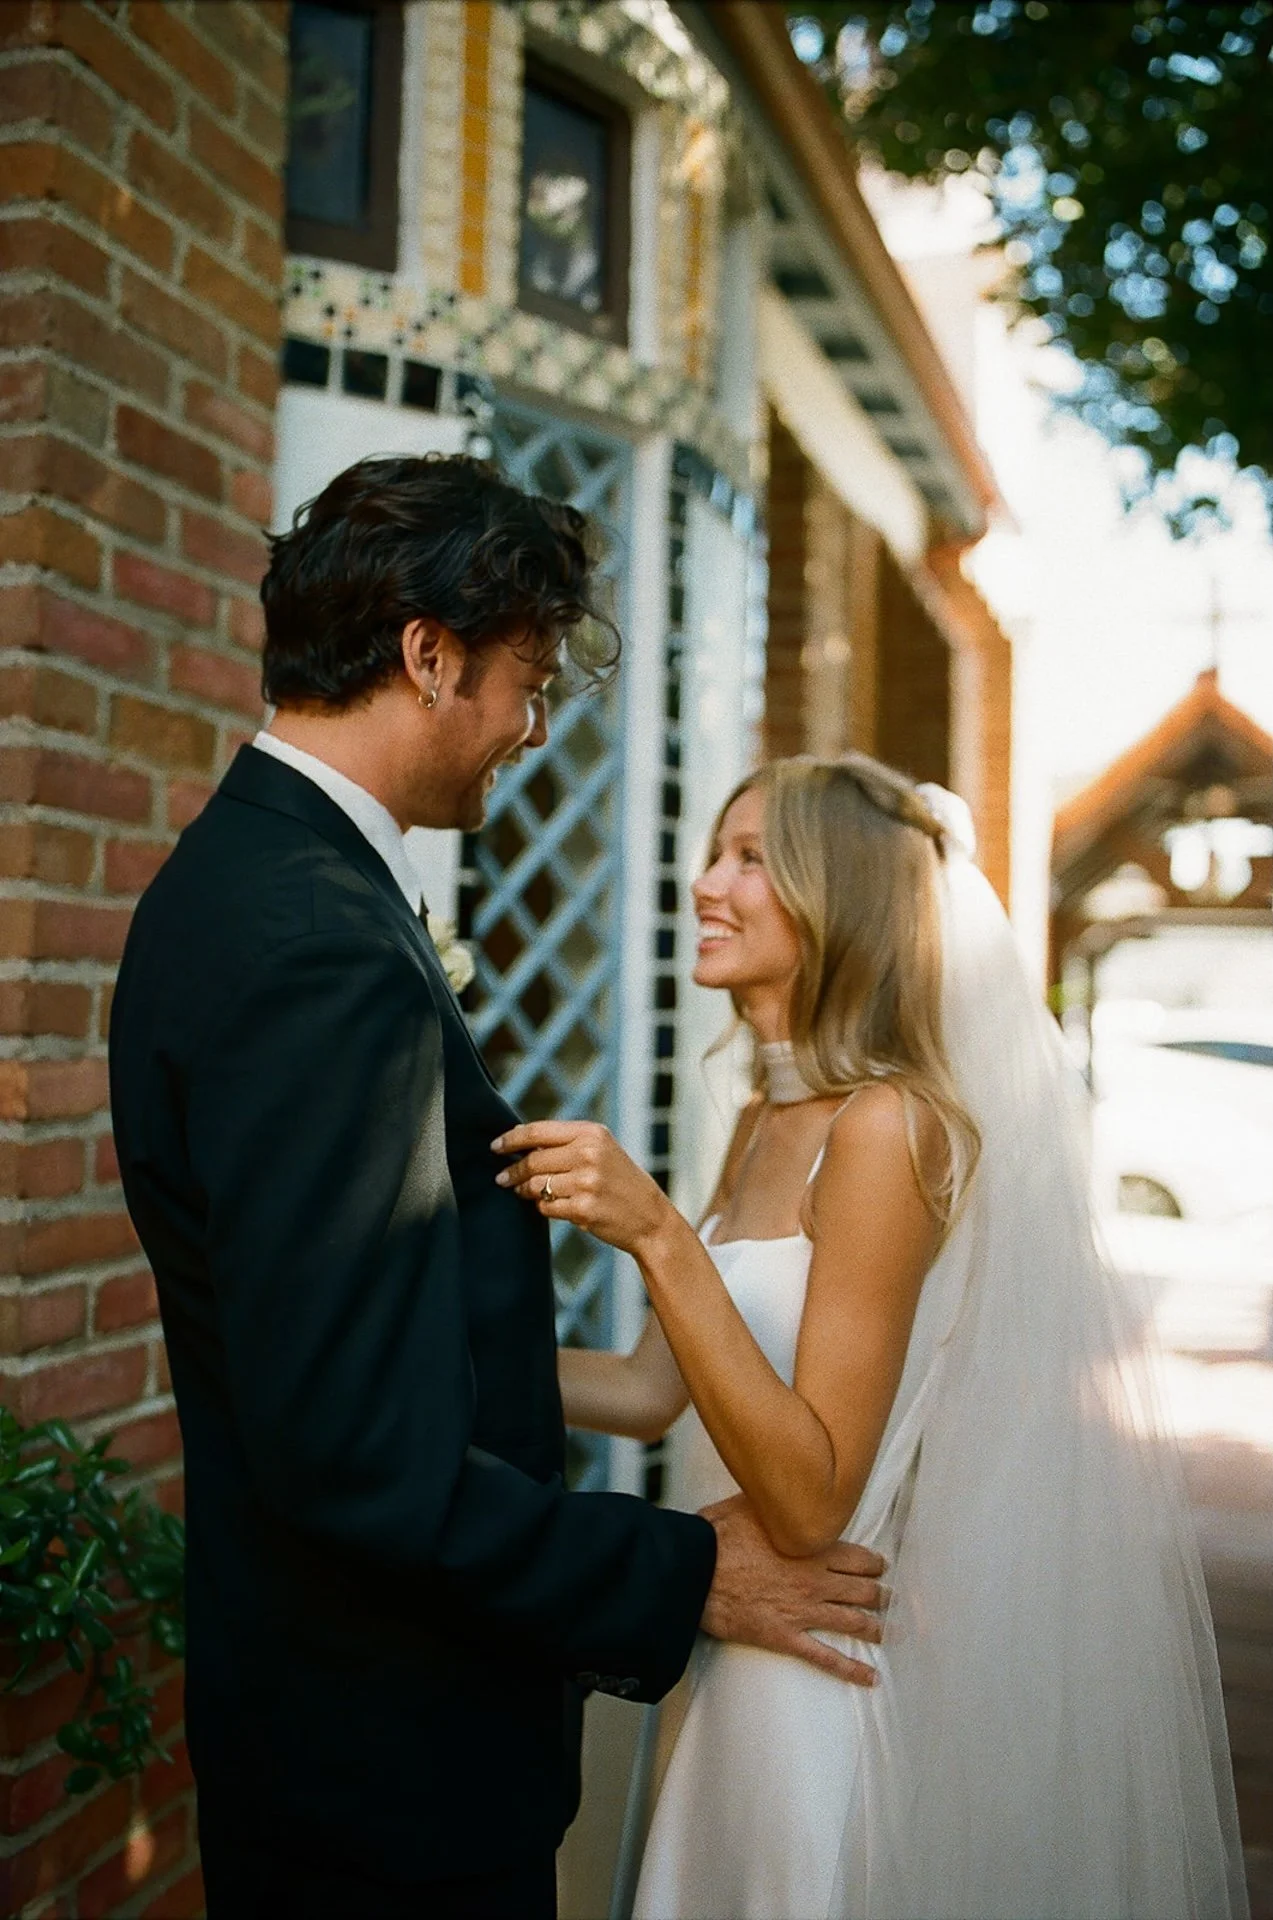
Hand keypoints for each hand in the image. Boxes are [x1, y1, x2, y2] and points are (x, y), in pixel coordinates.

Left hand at [491, 1120, 677, 1257]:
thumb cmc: (620, 1183)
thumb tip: (519, 1140)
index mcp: (592, 1133)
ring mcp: (587, 1182)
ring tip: (523, 1193)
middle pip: (533, 1160)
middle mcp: (589, 1154)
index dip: (512, 1139)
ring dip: (525, 1191)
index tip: (495, 1146)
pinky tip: (551, 1206)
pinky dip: (543, 1208)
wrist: (650, 1218)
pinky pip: (547, 1207)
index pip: (538, 1131)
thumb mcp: (601, 1151)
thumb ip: (567, 1143)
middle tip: (502, 1178)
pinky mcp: (583, 1209)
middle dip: (513, 1171)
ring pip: (536, 1185)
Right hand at [699, 1494, 885, 1685]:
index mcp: (811, 1548)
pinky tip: (870, 1677)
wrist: (695, 1572)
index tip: (880, 1567)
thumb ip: (776, 1502)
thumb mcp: (750, 1504)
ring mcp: (803, 1611)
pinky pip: (826, 1658)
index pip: (859, 1558)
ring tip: (888, 1631)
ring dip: (875, 1627)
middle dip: (881, 1595)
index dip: (874, 1564)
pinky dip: (851, 1669)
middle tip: (890, 1599)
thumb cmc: (718, 1537)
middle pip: (863, 1591)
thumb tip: (784, 1487)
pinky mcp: (786, 1637)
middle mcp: (815, 1581)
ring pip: (853, 1622)